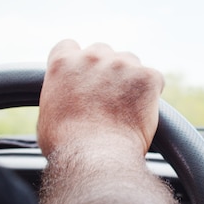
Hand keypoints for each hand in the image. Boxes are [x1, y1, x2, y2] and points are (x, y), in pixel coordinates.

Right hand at [37, 39, 164, 156]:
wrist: (96, 156)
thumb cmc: (68, 146)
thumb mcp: (48, 114)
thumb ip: (59, 95)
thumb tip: (67, 99)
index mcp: (63, 63)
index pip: (70, 46)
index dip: (78, 63)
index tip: (84, 77)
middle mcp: (92, 57)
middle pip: (104, 51)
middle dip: (106, 69)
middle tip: (110, 96)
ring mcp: (121, 64)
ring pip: (131, 61)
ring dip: (130, 77)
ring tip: (128, 106)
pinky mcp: (146, 76)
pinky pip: (154, 78)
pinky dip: (152, 92)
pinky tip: (144, 111)